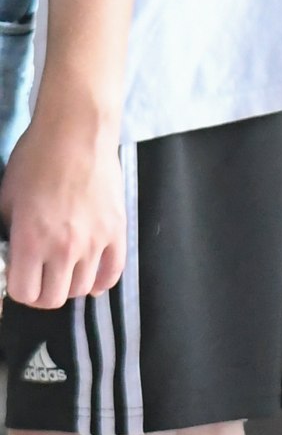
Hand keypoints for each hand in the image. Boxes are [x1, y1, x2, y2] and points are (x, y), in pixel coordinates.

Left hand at [0, 117, 123, 308]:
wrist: (76, 135)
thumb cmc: (35, 161)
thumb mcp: (4, 199)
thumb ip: (6, 233)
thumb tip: (11, 253)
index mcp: (31, 241)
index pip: (25, 293)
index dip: (18, 289)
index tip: (18, 276)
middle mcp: (65, 248)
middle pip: (54, 298)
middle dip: (42, 293)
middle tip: (39, 278)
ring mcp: (95, 242)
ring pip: (84, 289)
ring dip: (70, 285)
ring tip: (64, 271)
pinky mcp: (117, 231)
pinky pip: (113, 273)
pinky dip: (101, 282)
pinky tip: (91, 278)